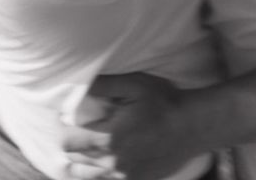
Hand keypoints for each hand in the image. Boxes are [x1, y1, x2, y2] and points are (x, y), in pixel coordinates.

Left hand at [61, 73, 199, 179]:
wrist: (192, 126)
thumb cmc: (163, 102)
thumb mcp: (133, 85)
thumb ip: (102, 85)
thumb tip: (76, 85)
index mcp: (109, 139)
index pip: (68, 142)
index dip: (63, 129)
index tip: (65, 117)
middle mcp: (113, 163)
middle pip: (75, 160)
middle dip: (71, 144)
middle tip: (73, 129)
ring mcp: (125, 176)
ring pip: (88, 176)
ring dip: (81, 162)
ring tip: (82, 147)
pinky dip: (98, 173)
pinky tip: (100, 162)